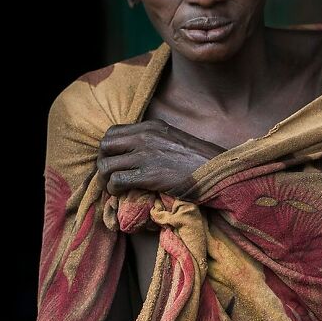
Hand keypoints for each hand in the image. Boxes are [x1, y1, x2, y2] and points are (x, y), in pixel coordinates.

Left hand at [96, 119, 224, 196]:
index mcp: (150, 126)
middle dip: (103, 162)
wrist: (217, 171)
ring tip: (115, 188)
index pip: (112, 132)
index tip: (114, 161)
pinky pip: (117, 181)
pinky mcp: (149, 175)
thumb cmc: (200, 160)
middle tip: (111, 176)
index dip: (108, 149)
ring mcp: (146, 155)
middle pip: (105, 146)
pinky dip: (114, 190)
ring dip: (106, 179)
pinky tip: (121, 194)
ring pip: (106, 165)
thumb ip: (154, 140)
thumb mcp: (174, 139)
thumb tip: (136, 152)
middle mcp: (144, 137)